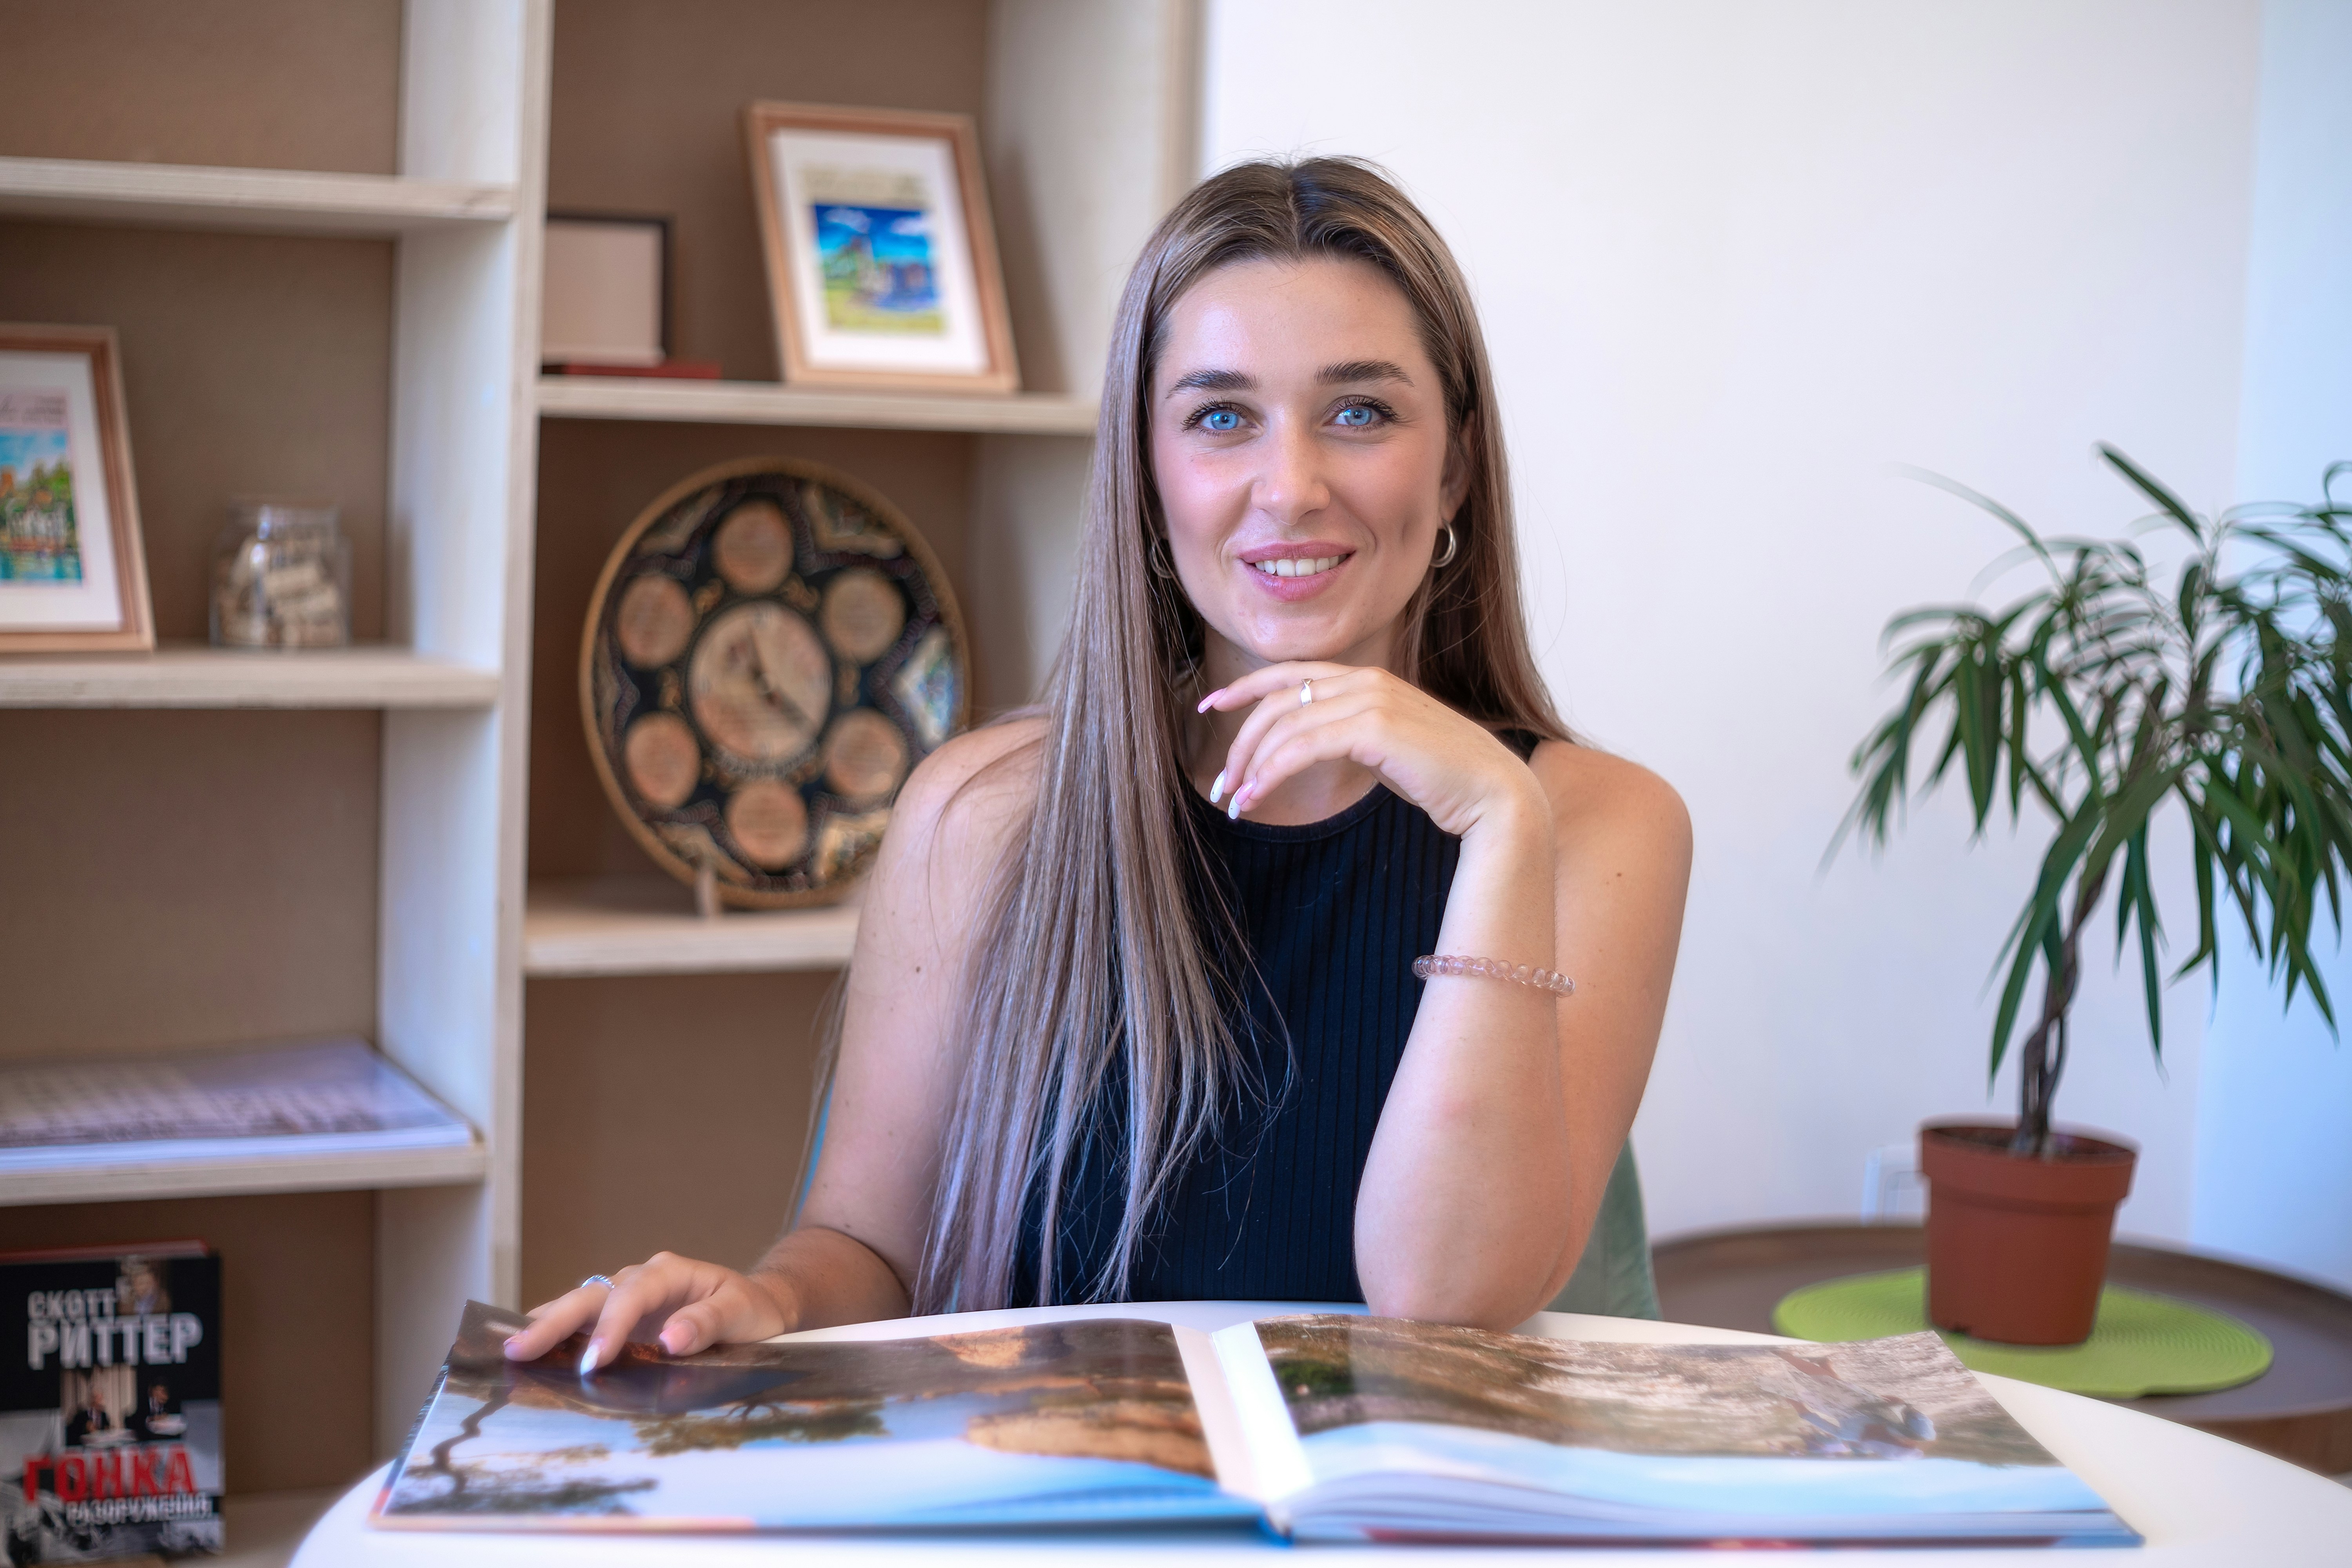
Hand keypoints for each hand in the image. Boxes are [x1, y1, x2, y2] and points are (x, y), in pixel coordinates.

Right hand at [501, 1252, 794, 1370]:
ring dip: (546, 1326)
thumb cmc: (750, 1308)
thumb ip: (709, 1322)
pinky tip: (531, 1354)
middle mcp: (639, 1279)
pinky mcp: (621, 1319)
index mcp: (668, 1272)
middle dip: (553, 1322)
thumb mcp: (742, 1312)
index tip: (593, 1363)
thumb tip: (671, 1337)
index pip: (630, 1297)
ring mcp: (626, 1297)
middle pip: (591, 1296)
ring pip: (579, 1306)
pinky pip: (585, 1323)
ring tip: (509, 1350)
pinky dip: (558, 1336)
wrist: (758, 1306)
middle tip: (517, 1350)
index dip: (609, 1328)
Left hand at [1197, 663, 1544, 839]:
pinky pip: (1303, 746)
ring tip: (1236, 801)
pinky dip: (1272, 771)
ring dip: (1251, 765)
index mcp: (1367, 680)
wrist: (1492, 793)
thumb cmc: (1442, 777)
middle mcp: (1366, 681)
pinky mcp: (1375, 728)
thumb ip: (1350, 734)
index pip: (1290, 673)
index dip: (1244, 688)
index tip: (1210, 705)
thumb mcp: (1386, 746)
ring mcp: (1372, 701)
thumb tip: (1310, 746)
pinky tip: (1258, 796)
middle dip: (1240, 742)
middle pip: (1278, 701)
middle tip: (1222, 784)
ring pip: (1285, 725)